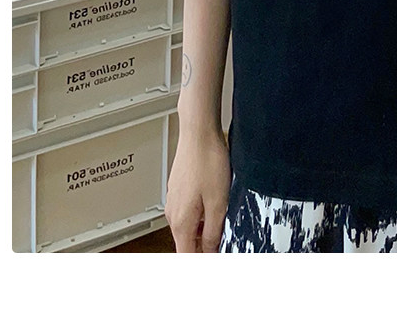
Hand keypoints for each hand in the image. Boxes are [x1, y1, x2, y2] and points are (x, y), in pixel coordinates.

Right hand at [165, 129, 231, 252]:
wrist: (198, 133)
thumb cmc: (207, 161)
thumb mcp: (218, 202)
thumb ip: (213, 232)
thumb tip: (210, 251)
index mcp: (181, 221)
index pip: (186, 256)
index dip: (201, 262)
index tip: (213, 260)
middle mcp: (173, 213)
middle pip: (187, 243)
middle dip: (204, 247)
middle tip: (223, 244)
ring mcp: (174, 200)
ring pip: (188, 226)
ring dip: (203, 229)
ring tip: (222, 220)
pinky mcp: (178, 189)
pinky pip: (189, 211)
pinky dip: (201, 214)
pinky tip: (215, 203)